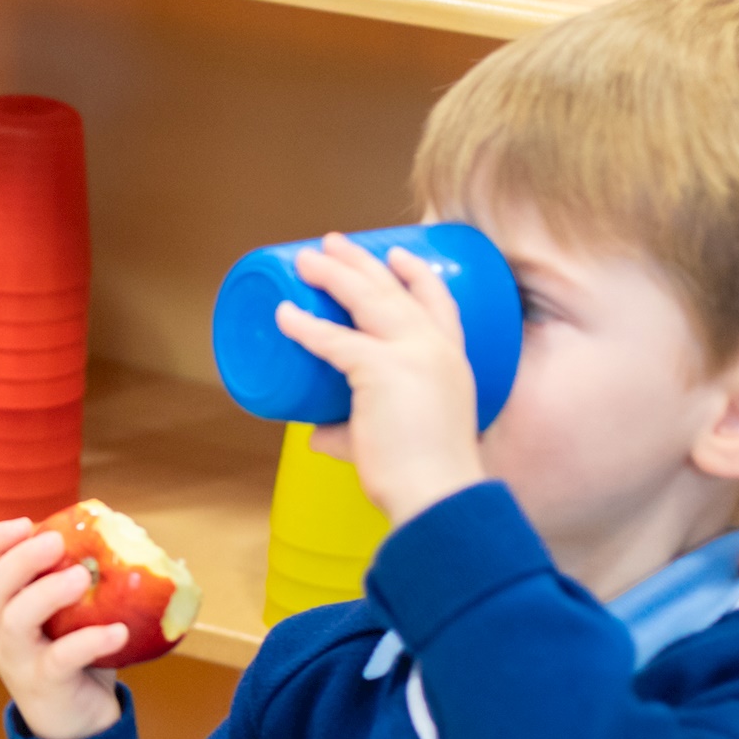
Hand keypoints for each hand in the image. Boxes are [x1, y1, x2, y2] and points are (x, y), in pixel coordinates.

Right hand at [0, 520, 127, 738]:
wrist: (77, 728)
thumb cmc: (76, 662)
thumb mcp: (68, 619)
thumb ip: (81, 584)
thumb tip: (129, 535)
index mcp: (2, 609)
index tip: (25, 522)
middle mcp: (1, 632)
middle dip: (21, 558)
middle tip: (55, 541)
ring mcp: (19, 660)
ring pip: (15, 620)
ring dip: (46, 593)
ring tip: (81, 576)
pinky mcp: (45, 684)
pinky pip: (61, 659)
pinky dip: (90, 640)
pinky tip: (118, 631)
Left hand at [278, 233, 487, 525]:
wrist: (436, 495)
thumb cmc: (421, 477)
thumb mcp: (394, 437)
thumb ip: (350, 433)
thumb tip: (315, 437)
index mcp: (454, 360)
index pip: (439, 302)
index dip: (417, 274)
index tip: (396, 255)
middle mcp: (437, 349)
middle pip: (397, 288)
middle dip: (362, 261)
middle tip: (333, 242)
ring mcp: (414, 355)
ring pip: (368, 299)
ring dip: (333, 274)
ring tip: (305, 258)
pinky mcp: (382, 371)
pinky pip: (334, 340)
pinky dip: (305, 326)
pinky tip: (284, 314)